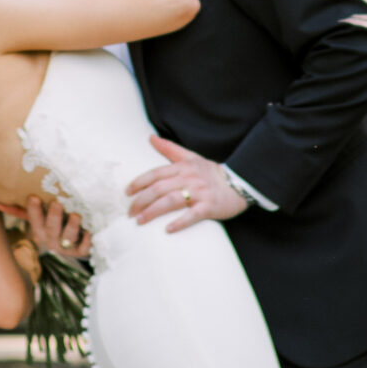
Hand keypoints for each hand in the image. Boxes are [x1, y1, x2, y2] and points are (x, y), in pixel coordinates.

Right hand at [2, 194, 92, 262]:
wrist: (75, 244)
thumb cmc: (55, 224)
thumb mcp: (39, 218)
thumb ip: (20, 210)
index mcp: (40, 231)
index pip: (34, 220)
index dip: (34, 211)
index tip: (34, 197)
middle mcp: (52, 240)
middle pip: (51, 229)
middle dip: (54, 217)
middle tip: (57, 203)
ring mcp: (67, 247)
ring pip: (68, 238)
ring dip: (72, 227)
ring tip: (76, 215)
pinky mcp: (81, 251)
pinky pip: (84, 248)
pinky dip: (88, 240)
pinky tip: (90, 231)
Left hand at [127, 137, 248, 232]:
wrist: (239, 184)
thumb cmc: (211, 173)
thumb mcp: (191, 157)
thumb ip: (169, 148)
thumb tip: (151, 137)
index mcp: (182, 167)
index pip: (155, 173)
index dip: (139, 182)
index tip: (127, 192)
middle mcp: (188, 178)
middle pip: (159, 188)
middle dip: (141, 201)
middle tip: (130, 212)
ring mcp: (199, 193)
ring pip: (171, 201)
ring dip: (153, 211)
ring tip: (140, 220)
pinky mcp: (208, 207)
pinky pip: (192, 215)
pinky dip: (179, 222)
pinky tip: (168, 229)